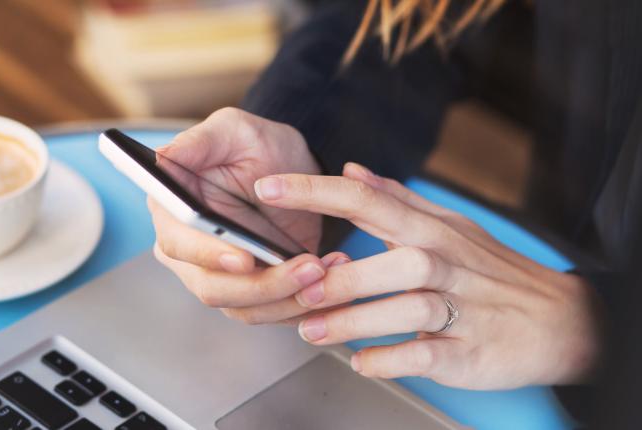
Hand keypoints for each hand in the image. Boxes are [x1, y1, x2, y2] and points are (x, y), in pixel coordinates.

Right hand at [150, 107, 343, 322]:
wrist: (294, 169)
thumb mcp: (233, 130)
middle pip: (213, 287)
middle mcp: (188, 250)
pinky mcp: (252, 292)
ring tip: (326, 269)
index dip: (208, 255)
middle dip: (263, 284)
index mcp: (172, 211)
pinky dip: (303, 304)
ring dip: (289, 297)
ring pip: (245, 307)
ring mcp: (219, 276)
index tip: (243, 258)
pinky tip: (332, 279)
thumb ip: (198, 142)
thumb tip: (160, 158)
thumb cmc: (258, 144)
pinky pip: (272, 313)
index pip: (178, 244)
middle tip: (308, 267)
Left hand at [253, 162, 603, 388]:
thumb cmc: (490, 271)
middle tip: (298, 289)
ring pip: (409, 308)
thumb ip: (395, 200)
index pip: (368, 200)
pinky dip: (389, 360)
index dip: (315, 192)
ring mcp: (461, 308)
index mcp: (431, 230)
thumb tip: (350, 171)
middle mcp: (446, 264)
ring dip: (355, 321)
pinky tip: (361, 362)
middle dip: (341, 276)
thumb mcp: (447, 226)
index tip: (267, 188)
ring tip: (314, 332)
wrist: (560, 320)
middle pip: (395, 259)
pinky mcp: (469, 351)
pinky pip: (426, 354)